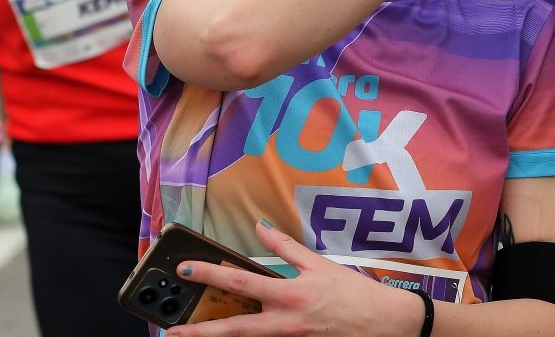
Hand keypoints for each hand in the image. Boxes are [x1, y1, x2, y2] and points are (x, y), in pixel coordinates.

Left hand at [166, 221, 420, 336]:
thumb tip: (260, 227)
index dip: (209, 274)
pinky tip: (230, 336)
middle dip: (198, 332)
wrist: (384, 325)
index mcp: (289, 294)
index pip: (240, 282)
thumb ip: (286, 247)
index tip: (186, 269)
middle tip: (170, 332)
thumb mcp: (320, 264)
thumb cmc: (354, 294)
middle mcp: (284, 323)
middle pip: (232, 329)